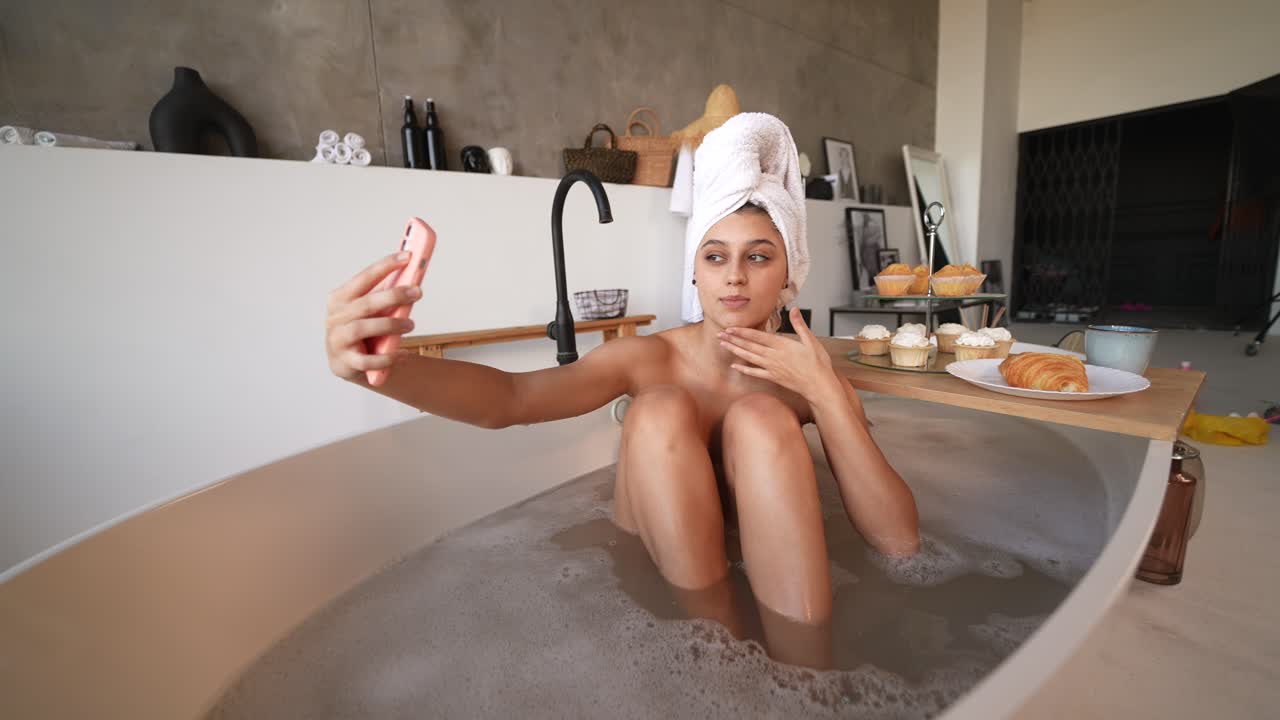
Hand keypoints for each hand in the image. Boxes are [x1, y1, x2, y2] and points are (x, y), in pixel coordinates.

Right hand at [325, 251, 420, 382]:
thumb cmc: (362, 329)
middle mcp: (335, 317)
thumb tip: (413, 276)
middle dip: (394, 296)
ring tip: (411, 324)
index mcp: (340, 298)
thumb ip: (385, 295)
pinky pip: (368, 360)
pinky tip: (402, 354)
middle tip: (417, 292)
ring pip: (364, 328)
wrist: (346, 362)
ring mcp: (337, 340)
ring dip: (391, 325)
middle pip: (366, 303)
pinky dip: (387, 357)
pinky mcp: (344, 362)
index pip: (364, 278)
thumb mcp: (370, 310)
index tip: (408, 256)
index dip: (386, 265)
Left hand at [719, 307, 842, 403]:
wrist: (819, 385)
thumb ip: (800, 325)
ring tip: (723, 346)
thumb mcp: (811, 341)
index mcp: (782, 345)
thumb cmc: (818, 364)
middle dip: (734, 340)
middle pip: (750, 346)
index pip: (758, 336)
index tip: (731, 328)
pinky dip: (744, 369)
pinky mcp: (773, 378)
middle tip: (720, 335)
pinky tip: (735, 366)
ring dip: (735, 351)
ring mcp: (772, 368)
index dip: (743, 332)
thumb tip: (794, 309)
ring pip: (750, 358)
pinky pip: (755, 373)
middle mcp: (774, 356)